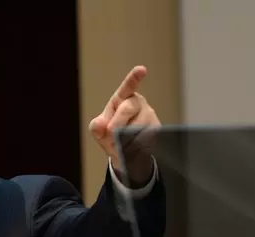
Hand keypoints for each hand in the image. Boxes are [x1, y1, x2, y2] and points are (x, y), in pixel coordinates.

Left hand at [89, 65, 160, 185]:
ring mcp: (150, 116)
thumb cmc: (110, 133)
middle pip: (128, 108)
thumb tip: (100, 125)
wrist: (124, 150)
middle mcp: (139, 104)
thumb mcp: (99, 130)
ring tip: (120, 143)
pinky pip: (145, 138)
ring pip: (136, 125)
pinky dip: (135, 145)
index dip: (134, 78)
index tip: (141, 69)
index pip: (128, 86)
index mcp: (123, 98)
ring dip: (124, 137)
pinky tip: (131, 147)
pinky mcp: (157, 130)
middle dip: (116, 122)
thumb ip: (97, 127)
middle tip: (110, 133)